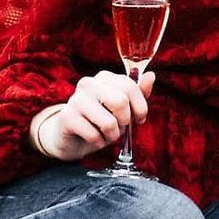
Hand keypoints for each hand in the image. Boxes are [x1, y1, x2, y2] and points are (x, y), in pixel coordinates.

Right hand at [36, 71, 154, 161]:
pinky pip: (94, 135)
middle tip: (120, 126)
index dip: (140, 106)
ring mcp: (75, 100)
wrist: (71, 136)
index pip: (129, 86)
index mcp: (104, 77)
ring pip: (109, 122)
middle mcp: (88, 84)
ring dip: (112, 135)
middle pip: (120, 102)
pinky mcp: (67, 118)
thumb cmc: (99, 120)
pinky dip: (99, 142)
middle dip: (125, 121)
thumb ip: (138, 93)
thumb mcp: (122, 108)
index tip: (139, 118)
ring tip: (105, 133)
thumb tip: (151, 75)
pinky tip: (93, 138)